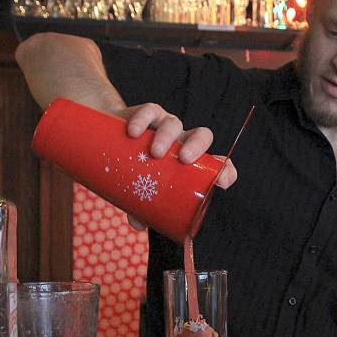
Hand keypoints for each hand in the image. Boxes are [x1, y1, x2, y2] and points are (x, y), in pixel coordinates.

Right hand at [120, 103, 237, 230]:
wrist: (111, 139)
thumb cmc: (136, 170)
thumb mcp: (142, 191)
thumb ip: (142, 209)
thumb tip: (140, 225)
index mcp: (190, 161)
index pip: (217, 163)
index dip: (225, 171)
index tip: (222, 182)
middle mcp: (181, 141)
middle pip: (201, 136)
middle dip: (197, 146)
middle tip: (183, 160)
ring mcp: (165, 125)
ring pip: (174, 123)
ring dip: (167, 136)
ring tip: (155, 152)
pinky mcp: (146, 114)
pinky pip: (149, 111)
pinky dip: (143, 119)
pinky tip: (135, 132)